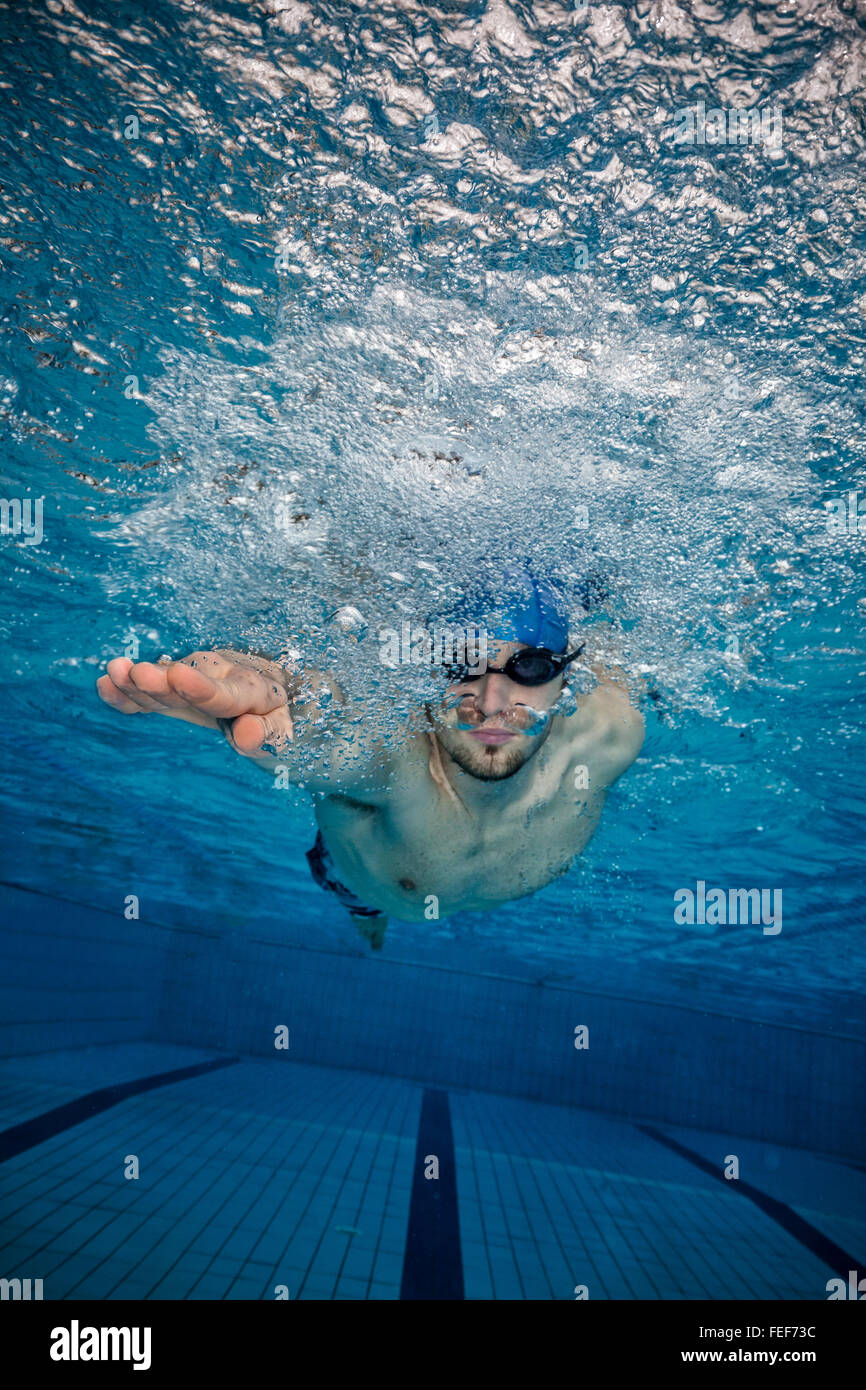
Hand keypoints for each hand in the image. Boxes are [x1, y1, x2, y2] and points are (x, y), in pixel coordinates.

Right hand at [96, 649, 294, 756]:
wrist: (278, 692)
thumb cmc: (283, 718)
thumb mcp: (287, 731)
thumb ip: (269, 734)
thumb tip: (246, 735)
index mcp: (254, 689)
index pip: (226, 692)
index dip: (201, 688)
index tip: (178, 676)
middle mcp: (223, 676)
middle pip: (189, 681)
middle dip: (162, 681)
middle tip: (136, 673)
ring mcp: (198, 678)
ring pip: (167, 680)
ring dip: (140, 680)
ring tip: (112, 672)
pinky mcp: (179, 686)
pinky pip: (153, 691)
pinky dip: (131, 692)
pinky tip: (105, 686)